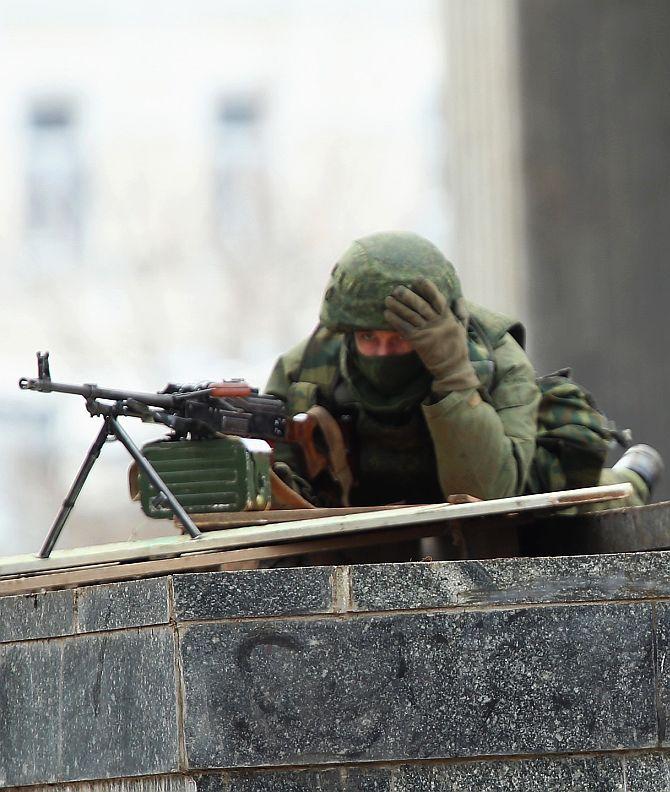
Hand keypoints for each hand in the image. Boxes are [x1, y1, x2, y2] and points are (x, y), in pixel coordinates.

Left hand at [383, 278, 478, 394]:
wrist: (452, 368)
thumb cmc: (457, 348)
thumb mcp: (463, 328)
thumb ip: (461, 313)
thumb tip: (459, 298)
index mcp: (448, 318)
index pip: (437, 299)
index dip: (428, 288)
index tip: (418, 279)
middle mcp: (437, 323)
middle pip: (420, 305)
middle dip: (408, 296)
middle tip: (397, 288)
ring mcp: (427, 332)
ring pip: (410, 315)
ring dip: (397, 306)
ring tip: (387, 299)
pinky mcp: (418, 342)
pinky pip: (404, 328)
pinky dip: (395, 320)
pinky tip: (387, 314)